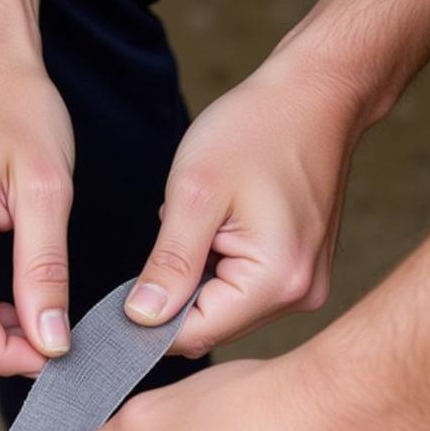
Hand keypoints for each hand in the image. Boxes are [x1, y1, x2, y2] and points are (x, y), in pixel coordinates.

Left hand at [123, 48, 364, 356]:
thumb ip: (169, 263)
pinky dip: (212, 267)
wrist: (315, 95)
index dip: (146, 324)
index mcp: (275, 280)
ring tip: (197, 225)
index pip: (193, 334)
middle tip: (158, 244)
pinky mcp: (296, 273)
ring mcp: (301, 286)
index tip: (114, 301)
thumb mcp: (195, 193)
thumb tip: (140, 318)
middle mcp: (297, 294)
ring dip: (192, 279)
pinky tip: (215, 228)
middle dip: (171, 297)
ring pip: (220, 309)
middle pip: (208, 326)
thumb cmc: (256, 130)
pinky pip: (238, 289)